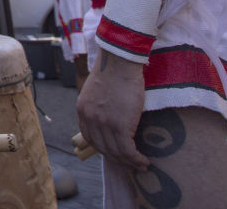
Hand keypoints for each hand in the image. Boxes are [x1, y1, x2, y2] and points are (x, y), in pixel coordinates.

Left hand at [76, 52, 149, 170]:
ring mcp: (103, 124)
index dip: (103, 147)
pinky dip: (136, 159)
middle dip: (117, 158)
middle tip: (130, 162)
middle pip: (102, 148)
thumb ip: (99, 104)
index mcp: (83, 110)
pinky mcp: (120, 126)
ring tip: (140, 164)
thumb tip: (111, 114)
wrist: (119, 61)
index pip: (90, 137)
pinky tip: (144, 160)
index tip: (115, 152)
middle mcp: (90, 119)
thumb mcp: (98, 89)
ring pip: (116, 152)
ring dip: (129, 162)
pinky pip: (127, 150)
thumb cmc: (113, 70)